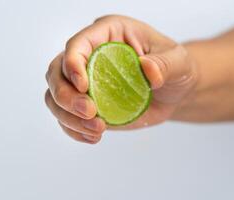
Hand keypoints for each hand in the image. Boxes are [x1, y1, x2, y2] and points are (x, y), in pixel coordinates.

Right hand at [45, 15, 197, 143]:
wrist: (173, 92)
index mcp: (108, 34)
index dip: (72, 64)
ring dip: (68, 116)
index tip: (84, 86)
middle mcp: (91, 55)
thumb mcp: (178, 61)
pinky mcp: (88, 103)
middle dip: (65, 95)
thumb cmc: (174, 69)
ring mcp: (86, 81)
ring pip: (55, 95)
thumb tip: (148, 69)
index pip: (78, 44)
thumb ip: (165, 64)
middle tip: (90, 113)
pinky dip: (73, 129)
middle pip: (56, 71)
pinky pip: (66, 116)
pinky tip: (93, 136)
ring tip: (97, 129)